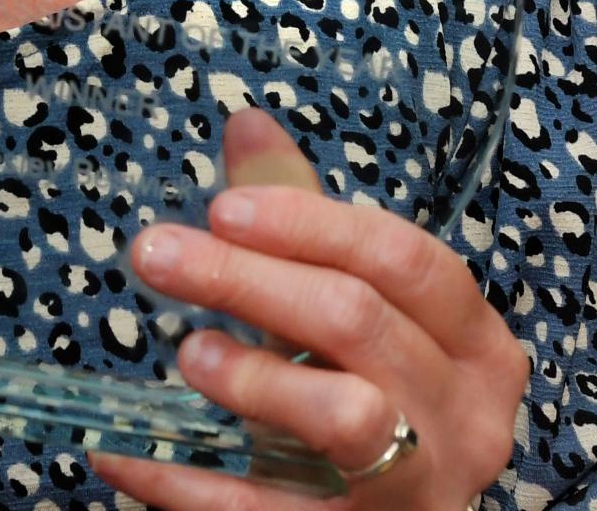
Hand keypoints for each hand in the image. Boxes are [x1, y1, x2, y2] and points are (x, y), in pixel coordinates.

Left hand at [91, 110, 525, 508]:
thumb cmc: (363, 397)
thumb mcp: (347, 310)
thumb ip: (302, 223)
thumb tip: (246, 123)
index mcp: (476, 346)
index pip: (404, 260)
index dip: (310, 224)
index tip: (222, 208)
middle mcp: (466, 421)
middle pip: (357, 322)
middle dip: (248, 280)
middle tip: (156, 253)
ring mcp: (421, 492)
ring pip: (344, 417)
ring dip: (253, 378)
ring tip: (185, 350)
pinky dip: (185, 481)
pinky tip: (120, 452)